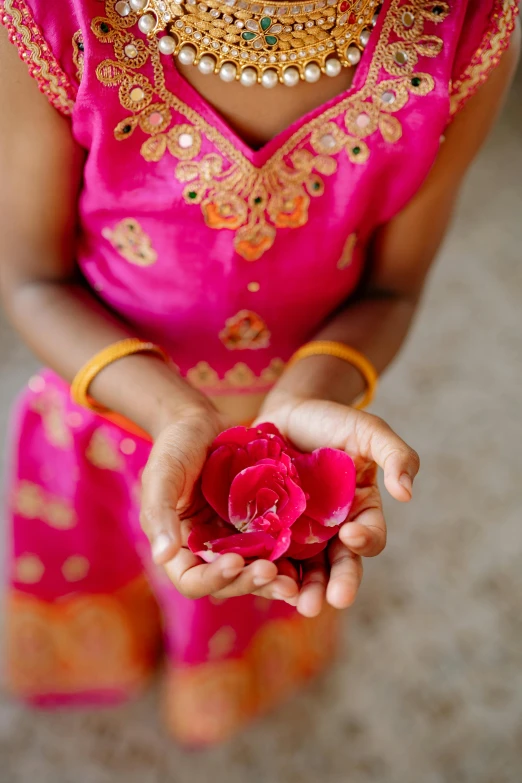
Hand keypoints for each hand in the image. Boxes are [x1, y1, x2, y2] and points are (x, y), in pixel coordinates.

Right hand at [140, 401, 298, 603]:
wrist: (203, 422)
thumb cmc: (175, 445)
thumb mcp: (162, 474)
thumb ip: (160, 513)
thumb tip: (161, 556)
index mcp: (179, 546)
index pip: (192, 579)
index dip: (213, 578)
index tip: (233, 562)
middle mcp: (208, 550)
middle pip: (228, 583)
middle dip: (249, 582)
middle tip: (271, 573)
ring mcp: (235, 540)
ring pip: (254, 572)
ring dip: (273, 581)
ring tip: (293, 582)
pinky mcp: (259, 526)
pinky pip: (274, 549)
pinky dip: (288, 560)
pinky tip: (306, 564)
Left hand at [256, 391, 419, 616]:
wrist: (286, 413)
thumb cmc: (332, 420)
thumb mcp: (369, 430)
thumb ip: (395, 455)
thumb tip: (407, 493)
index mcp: (360, 511)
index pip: (370, 536)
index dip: (364, 540)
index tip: (351, 534)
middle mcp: (332, 530)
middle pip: (338, 565)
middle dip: (336, 584)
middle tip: (330, 601)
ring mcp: (299, 532)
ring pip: (304, 569)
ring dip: (302, 589)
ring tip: (298, 604)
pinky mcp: (267, 529)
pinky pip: (269, 555)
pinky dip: (267, 570)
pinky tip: (262, 578)